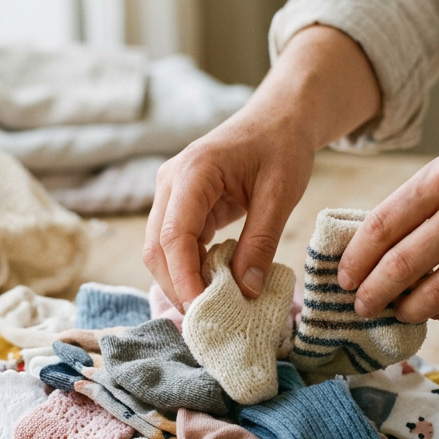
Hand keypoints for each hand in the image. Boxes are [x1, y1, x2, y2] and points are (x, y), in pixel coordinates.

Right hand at [143, 26, 381, 310]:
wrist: (279, 117)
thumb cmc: (282, 146)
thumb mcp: (281, 193)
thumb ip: (261, 242)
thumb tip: (246, 292)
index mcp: (193, 172)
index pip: (174, 237)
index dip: (184, 279)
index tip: (204, 312)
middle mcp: (170, 183)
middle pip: (156, 248)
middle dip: (178, 287)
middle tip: (210, 321)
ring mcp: (171, 193)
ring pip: (160, 250)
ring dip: (182, 281)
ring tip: (214, 309)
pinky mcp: (180, 204)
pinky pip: (176, 244)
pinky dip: (190, 269)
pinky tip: (215, 287)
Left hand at [338, 124, 438, 325]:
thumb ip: (421, 202)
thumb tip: (372, 246)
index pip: (381, 226)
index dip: (355, 258)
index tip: (343, 276)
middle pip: (400, 265)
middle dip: (371, 293)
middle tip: (360, 305)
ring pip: (432, 295)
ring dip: (406, 309)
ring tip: (396, 310)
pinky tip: (438, 310)